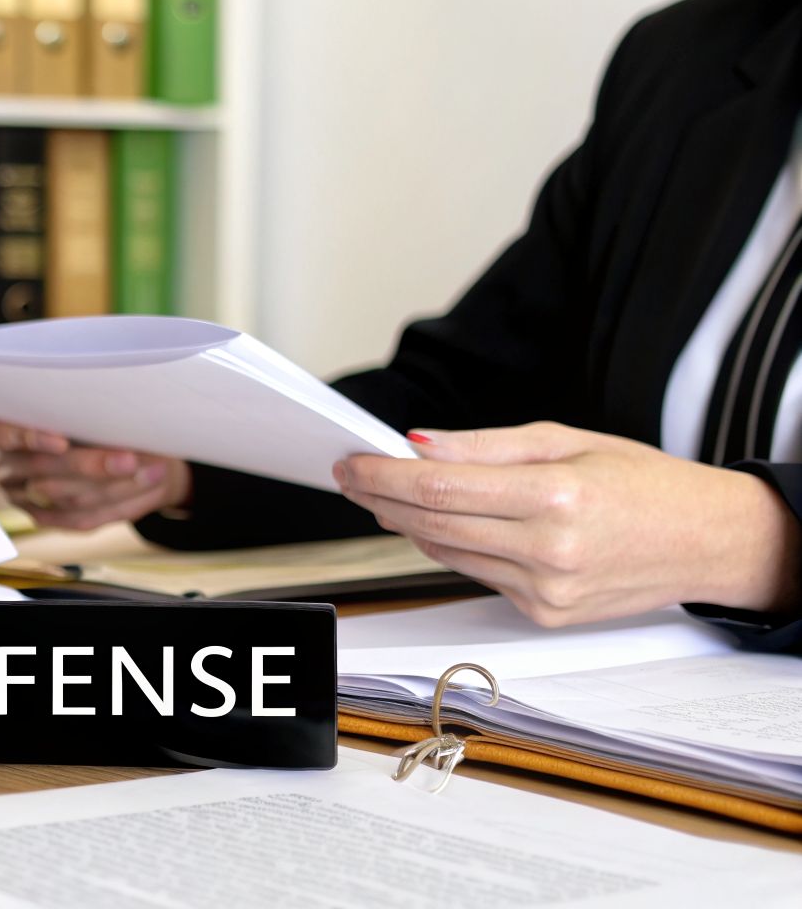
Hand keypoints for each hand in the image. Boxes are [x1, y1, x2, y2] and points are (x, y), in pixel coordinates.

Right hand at [0, 414, 190, 530]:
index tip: (60, 441)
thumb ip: (67, 398)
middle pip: (39, 467)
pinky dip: (115, 502)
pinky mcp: (39, 515)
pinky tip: (144, 485)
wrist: (88, 439)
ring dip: (112, 484)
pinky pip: (76, 519)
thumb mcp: (60, 395)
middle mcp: (0, 463)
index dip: (16, 436)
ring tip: (151, 469)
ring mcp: (17, 494)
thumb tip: (105, 397)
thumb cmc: (69, 404)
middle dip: (89, 464)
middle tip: (129, 458)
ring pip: (63, 497)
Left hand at [335, 422, 801, 625]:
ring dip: (408, 523)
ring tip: (385, 495)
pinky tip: (443, 524)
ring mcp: (545, 590)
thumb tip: (417, 443)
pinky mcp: (544, 615)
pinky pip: (477, 573)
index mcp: (555, 496)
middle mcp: (548, 549)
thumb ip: (485, 445)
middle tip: (351, 476)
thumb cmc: (641, 481)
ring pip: (447, 552)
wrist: (706, 541)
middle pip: (432, 522)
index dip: (383, 475)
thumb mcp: (566, 441)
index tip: (350, 462)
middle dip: (381, 497)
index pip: (439, 487)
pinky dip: (453, 546)